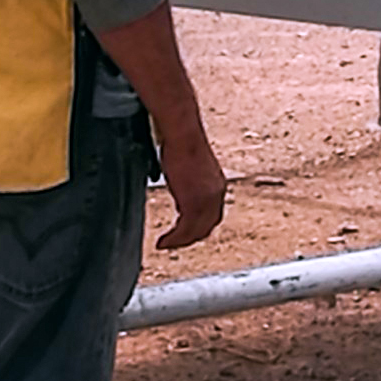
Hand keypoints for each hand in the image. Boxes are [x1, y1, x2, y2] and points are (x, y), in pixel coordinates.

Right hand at [154, 123, 227, 249]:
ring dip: (180, 242)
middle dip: (191, 236)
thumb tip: (177, 181)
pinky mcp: (194, 206)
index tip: (185, 229)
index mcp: (217, 186)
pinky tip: (163, 243)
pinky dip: (173, 240)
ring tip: (166, 244)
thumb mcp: (190, 166)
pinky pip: (184, 232)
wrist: (183, 135)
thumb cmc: (183, 142)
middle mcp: (217, 196)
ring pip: (195, 232)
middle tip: (175, 242)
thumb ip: (189, 180)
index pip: (213, 214)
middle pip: (206, 227)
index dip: (200, 224)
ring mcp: (207, 202)